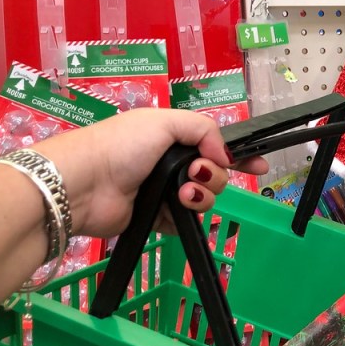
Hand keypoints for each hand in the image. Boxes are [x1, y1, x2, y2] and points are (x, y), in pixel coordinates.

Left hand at [35, 109, 267, 237]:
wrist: (84, 184)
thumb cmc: (120, 146)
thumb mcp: (164, 122)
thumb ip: (204, 130)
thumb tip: (224, 155)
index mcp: (173, 138)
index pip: (216, 146)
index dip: (240, 157)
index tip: (260, 167)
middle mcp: (171, 165)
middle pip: (215, 176)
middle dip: (213, 176)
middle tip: (196, 174)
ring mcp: (164, 193)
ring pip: (204, 201)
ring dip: (200, 197)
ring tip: (181, 194)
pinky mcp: (156, 219)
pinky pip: (185, 223)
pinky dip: (182, 219)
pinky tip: (171, 211)